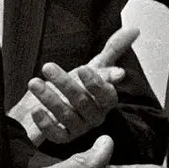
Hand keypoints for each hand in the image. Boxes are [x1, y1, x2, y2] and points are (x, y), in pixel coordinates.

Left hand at [8, 25, 136, 144]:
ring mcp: (79, 127)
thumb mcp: (95, 64)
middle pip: (83, 102)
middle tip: (48, 67)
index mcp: (106, 99)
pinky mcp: (63, 137)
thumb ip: (114, 49)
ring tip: (34, 83)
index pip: (107, 94)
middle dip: (65, 83)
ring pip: (67, 116)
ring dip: (49, 98)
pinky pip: (57, 134)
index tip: (82, 69)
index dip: (96, 83)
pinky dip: (46, 123)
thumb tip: (134, 30)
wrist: (51, 103)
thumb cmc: (76, 84)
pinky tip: (36, 109)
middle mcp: (95, 115)